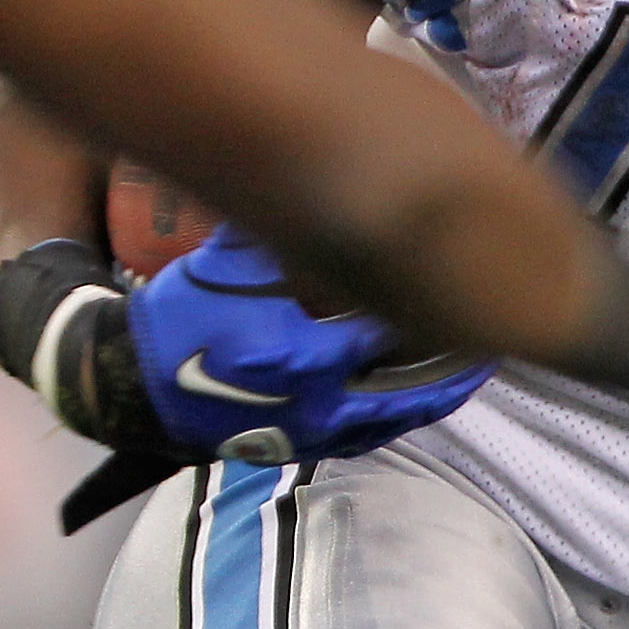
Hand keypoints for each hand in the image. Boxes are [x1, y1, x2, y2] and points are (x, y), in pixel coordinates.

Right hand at [125, 224, 494, 464]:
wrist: (135, 389)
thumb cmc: (178, 322)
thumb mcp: (224, 267)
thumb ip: (274, 235)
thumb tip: (310, 182)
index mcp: (298, 354)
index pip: (381, 334)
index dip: (423, 313)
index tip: (458, 286)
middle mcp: (314, 402)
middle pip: (406, 391)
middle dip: (452, 372)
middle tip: (492, 345)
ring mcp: (309, 431)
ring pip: (391, 419)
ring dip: (432, 397)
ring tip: (468, 373)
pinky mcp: (298, 445)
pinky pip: (365, 435)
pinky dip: (397, 415)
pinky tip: (416, 397)